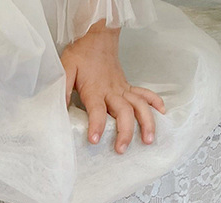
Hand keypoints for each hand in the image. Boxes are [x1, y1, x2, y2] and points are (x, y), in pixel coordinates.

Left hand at [60, 22, 165, 154]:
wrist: (97, 36)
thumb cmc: (81, 54)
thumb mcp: (66, 68)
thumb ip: (62, 87)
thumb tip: (58, 107)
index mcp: (95, 89)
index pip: (97, 110)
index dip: (97, 125)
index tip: (95, 140)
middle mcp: (112, 91)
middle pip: (124, 112)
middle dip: (125, 131)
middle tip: (121, 149)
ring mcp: (123, 88)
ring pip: (139, 105)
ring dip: (146, 122)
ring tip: (148, 140)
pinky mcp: (128, 86)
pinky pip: (145, 94)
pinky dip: (155, 103)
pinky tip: (161, 114)